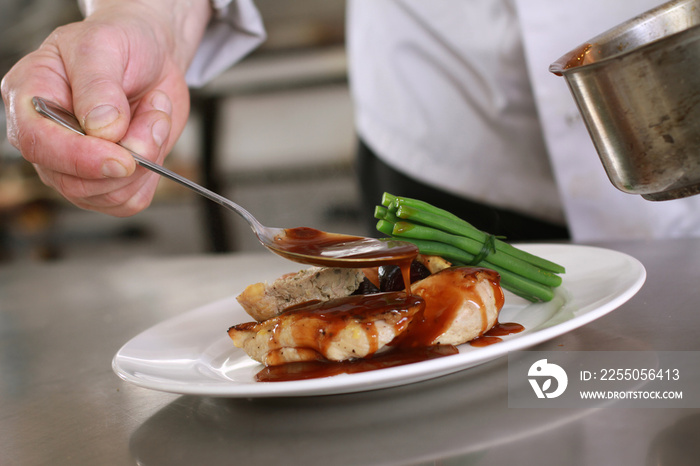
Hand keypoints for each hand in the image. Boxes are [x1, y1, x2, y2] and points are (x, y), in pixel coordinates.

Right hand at [1, 0, 210, 215]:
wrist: (149, 57)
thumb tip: (101, 129)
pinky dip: (155, 170)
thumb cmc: (118, 44)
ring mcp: (77, 166)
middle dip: (129, 156)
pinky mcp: (109, 181)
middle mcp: (48, 140)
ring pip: (110, 195)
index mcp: (29, 100)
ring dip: (148, 157)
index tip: (122, 159)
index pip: (39, 145)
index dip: (80, 159)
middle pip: (76, 183)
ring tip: (153, 114)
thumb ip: (97, 85)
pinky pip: (132, 199)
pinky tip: (152, 135)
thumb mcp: (103, 45)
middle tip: (154, 112)